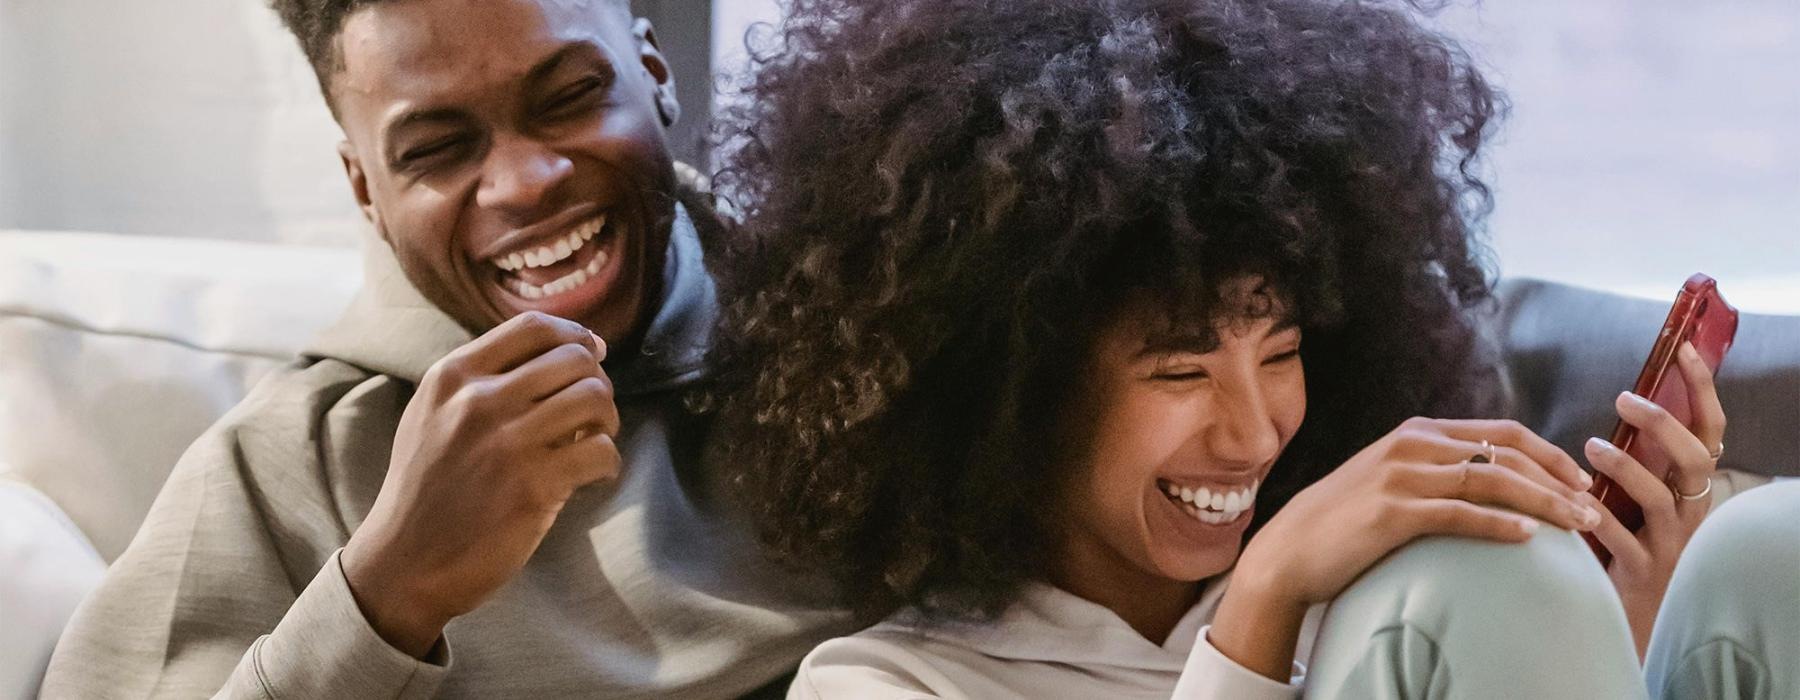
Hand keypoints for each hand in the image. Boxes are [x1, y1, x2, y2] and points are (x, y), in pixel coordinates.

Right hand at [342, 311, 621, 656]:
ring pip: (595, 398)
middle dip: (596, 380)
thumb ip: (480, 380)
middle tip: (592, 412)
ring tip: (594, 441)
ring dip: (608, 419)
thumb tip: (567, 351)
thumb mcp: (431, 416)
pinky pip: (601, 451)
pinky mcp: (532, 486)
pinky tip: (593, 475)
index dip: (575, 335)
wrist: (403, 564)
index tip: (590, 354)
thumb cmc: (426, 490)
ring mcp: (507, 442)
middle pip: (574, 358)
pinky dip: (608, 462)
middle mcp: (479, 400)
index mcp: (453, 376)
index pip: (533, 328)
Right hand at [1210, 418, 1598, 680]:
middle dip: (1559, 479)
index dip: (1551, 453)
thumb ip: (1436, 470)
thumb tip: (1491, 481)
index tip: (1583, 479)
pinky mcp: (1393, 511)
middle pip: (1506, 453)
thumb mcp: (1393, 479)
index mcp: (1419, 432)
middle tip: (1593, 507)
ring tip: (1579, 525)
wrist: (1290, 548)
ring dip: (1544, 502)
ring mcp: (1402, 476)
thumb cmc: (1347, 521)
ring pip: (1492, 480)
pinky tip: (1527, 538)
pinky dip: (1498, 524)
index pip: (1502, 431)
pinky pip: (1459, 514)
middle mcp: (1413, 445)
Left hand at [1583, 341, 1725, 657]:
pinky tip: (1576, 508)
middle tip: (1625, 398)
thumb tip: (1626, 403)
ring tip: (1591, 445)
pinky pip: (1623, 543)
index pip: (1710, 431)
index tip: (1684, 350)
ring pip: (1660, 500)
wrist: (1631, 616)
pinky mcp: (1642, 572)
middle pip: (1694, 461)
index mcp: (1691, 488)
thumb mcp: (1641, 496)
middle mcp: (1690, 513)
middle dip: (1664, 424)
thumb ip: (1640, 457)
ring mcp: (1669, 544)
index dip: (1703, 390)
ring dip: (1626, 468)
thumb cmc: (1630, 545)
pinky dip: (1599, 522)